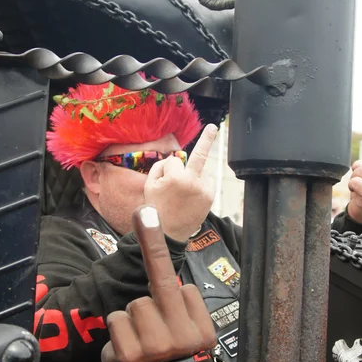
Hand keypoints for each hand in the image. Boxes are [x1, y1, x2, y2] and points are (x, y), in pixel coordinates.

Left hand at [101, 205, 215, 361]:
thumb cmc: (165, 338)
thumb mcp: (178, 315)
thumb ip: (172, 281)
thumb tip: (149, 219)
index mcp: (203, 330)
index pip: (180, 283)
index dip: (156, 244)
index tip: (145, 212)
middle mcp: (186, 341)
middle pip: (159, 288)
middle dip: (150, 296)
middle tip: (150, 297)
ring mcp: (160, 350)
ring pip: (137, 304)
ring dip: (134, 317)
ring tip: (142, 336)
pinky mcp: (133, 357)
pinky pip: (118, 320)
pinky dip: (118, 329)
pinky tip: (129, 346)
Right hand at [144, 124, 216, 241]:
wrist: (167, 234)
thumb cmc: (155, 208)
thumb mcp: (149, 185)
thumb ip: (160, 167)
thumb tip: (175, 160)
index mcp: (176, 178)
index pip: (173, 161)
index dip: (166, 171)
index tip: (165, 178)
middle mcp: (193, 182)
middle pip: (200, 155)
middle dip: (207, 139)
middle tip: (212, 127)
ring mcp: (204, 190)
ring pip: (200, 171)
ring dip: (193, 175)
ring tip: (183, 194)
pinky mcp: (210, 198)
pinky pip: (206, 182)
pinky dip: (200, 184)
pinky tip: (191, 196)